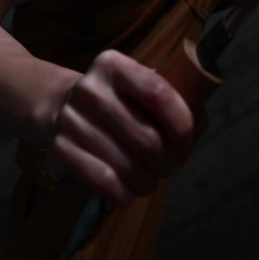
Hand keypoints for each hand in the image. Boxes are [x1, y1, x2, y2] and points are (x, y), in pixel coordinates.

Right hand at [47, 49, 195, 206]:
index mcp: (113, 65)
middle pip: (148, 139)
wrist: (58, 108)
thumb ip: (172, 99)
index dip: (181, 122)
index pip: (158, 92)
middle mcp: (90, 89)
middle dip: (169, 161)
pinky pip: (105, 183)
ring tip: (151, 178)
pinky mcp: (61, 150)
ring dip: (149, 181)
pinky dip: (125, 194)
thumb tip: (200, 123)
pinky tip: (129, 189)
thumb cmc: (115, 100)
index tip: (186, 140)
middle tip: (171, 164)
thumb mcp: (137, 87)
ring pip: (129, 167)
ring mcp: (72, 120)